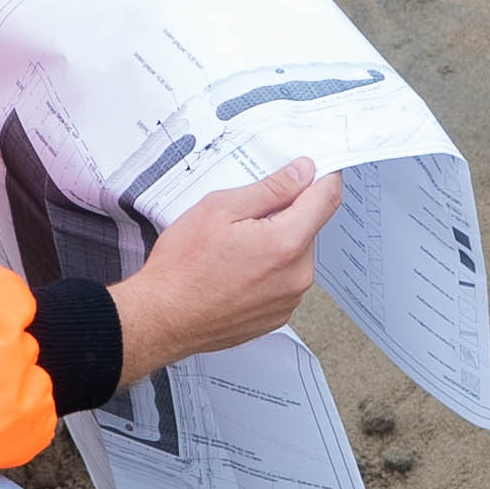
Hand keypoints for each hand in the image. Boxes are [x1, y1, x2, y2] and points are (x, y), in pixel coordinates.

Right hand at [107, 159, 346, 387]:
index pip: (326, 198)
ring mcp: (288, 299)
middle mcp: (296, 276)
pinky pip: (284, 280)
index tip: (312, 170)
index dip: (322, 177)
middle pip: (309, 227)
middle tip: (245, 215)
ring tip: (234, 248)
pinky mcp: (277, 315)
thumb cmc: (182, 269)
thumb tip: (301, 173)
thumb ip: (270, 189)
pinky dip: (268, 270)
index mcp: (285, 244)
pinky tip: (235, 270)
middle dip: (285, 214)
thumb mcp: (219, 209)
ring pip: (296, 255)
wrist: (162, 318)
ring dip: (276, 243)